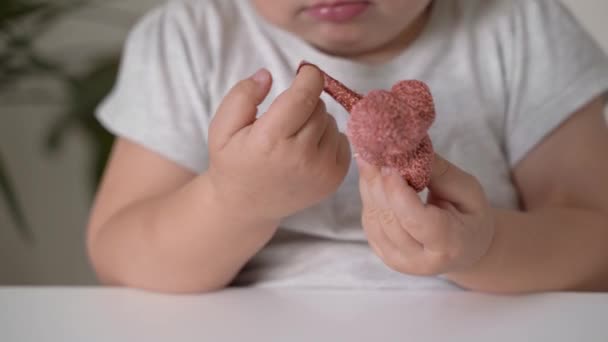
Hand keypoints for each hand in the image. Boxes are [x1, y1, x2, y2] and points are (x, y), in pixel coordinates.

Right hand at [207, 66, 350, 220]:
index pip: (304, 96)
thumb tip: (268, 75)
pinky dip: (328, 138)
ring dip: (316, 122)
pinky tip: (307, 150)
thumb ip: (242, 96)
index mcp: (270, 140)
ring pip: (331, 122)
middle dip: (304, 103)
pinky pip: (342, 140)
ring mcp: (321, 171)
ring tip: (293, 138)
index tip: (305, 71)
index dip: (309, 76)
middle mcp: (300, 157)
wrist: (246, 206)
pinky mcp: (334, 180)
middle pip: (318, 107)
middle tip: (285, 119)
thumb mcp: (222, 127)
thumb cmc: (233, 161)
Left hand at [357, 154, 494, 275]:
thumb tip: (408, 152)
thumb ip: (440, 173)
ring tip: (370, 161)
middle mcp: (420, 261)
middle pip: (389, 219)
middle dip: (377, 184)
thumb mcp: (468, 190)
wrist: (466, 248)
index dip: (397, 193)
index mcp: (449, 244)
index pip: (415, 220)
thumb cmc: (470, 216)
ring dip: (368, 188)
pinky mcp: (383, 255)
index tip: (388, 165)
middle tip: (372, 153)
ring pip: (373, 220)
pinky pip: (368, 223)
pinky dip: (367, 198)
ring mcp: (398, 261)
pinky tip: (372, 179)